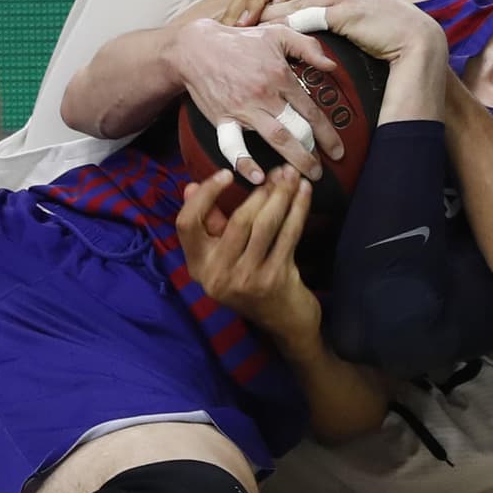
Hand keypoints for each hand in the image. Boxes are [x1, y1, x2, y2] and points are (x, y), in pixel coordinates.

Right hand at [167, 18, 344, 181]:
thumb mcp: (278, 34)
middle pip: (297, 129)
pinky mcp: (222, 119)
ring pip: (275, 138)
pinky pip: (233, 145)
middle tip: (321, 171)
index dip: (327, 134)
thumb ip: (308, 47)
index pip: (311, 111)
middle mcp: (265, 95)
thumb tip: (332, 65)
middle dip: (313, 153)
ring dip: (292, 160)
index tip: (337, 151)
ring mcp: (243, 109)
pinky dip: (244, 163)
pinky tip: (258, 178)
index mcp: (281, 76)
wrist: (197, 48)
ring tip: (302, 178)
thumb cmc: (241, 42)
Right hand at [177, 166, 321, 343]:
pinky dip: (298, 210)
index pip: (187, 224)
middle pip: (237, 220)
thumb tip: (192, 186)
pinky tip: (305, 193)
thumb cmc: (252, 281)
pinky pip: (288, 235)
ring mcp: (246, 279)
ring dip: (282, 195)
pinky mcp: (274, 279)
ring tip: (293, 177)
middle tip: (279, 171)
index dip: (204, 195)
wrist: (284, 322)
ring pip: (265, 224)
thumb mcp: (225, 256)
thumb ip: (209, 223)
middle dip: (261, 191)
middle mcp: (217, 275)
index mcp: (198, 266)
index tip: (226, 173)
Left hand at [261, 0, 442, 64]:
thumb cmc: (388, 40)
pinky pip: (304, 12)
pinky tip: (265, 33)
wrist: (419, 48)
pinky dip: (281, 22)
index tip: (247, 13)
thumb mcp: (354, 21)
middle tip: (235, 19)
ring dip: (263, 7)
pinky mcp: (347, 3)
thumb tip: (290, 25)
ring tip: (245, 24)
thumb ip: (327, 15)